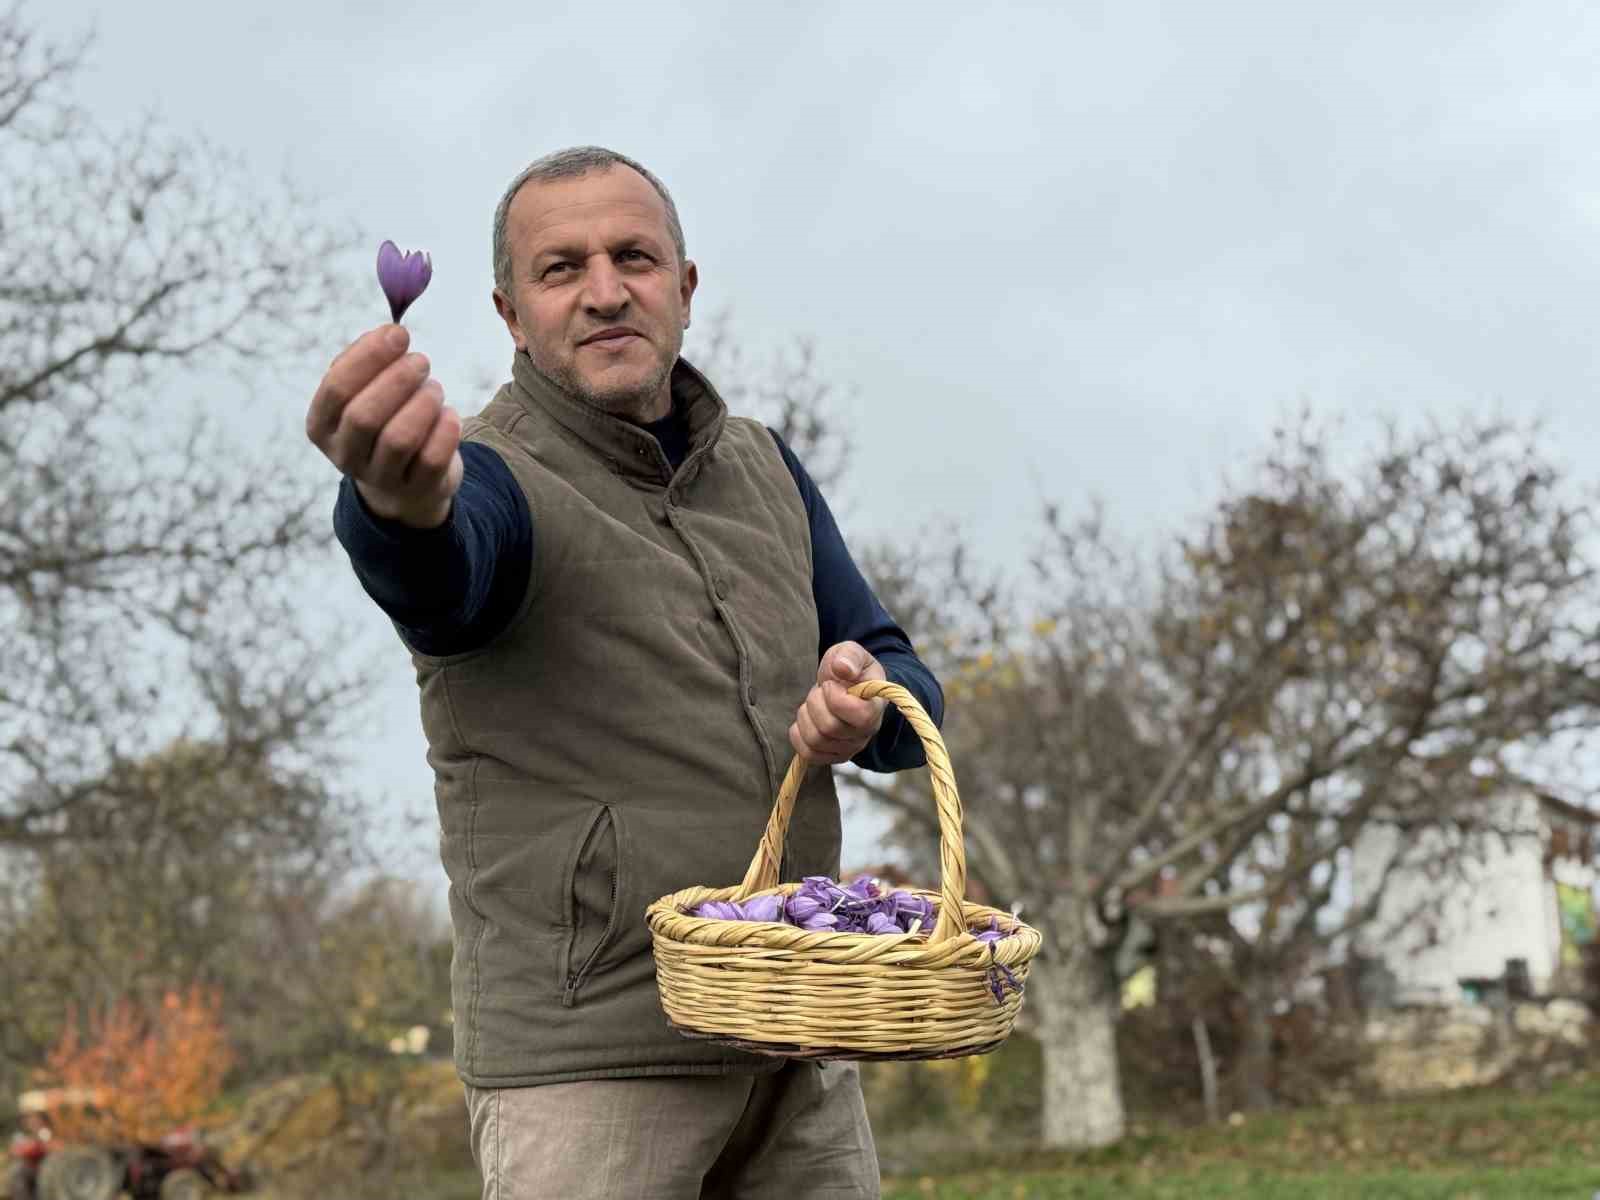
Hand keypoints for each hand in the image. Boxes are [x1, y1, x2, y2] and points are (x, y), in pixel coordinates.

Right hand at [305, 325, 463, 528]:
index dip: (368, 357)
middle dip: (398, 381)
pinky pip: (432, 459)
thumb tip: (391, 334)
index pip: (336, 389)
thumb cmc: (384, 418)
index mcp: (322, 425)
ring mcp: (380, 478)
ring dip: (423, 404)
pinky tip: (450, 415)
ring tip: (434, 389)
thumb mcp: (364, 390)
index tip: (399, 334)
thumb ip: (368, 358)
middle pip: (364, 416)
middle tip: (422, 362)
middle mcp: (344, 456)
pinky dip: (446, 431)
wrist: (406, 481)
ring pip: (398, 439)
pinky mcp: (417, 489)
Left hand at [789, 642, 888, 764]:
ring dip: (806, 716)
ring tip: (815, 704)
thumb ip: (849, 656)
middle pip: (829, 727)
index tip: (831, 684)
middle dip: (815, 702)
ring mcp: (849, 748)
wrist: (847, 687)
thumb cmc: (850, 670)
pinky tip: (807, 719)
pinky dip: (799, 734)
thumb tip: (842, 668)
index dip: (836, 698)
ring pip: (815, 740)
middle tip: (821, 691)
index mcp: (876, 707)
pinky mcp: (832, 756)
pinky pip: (808, 753)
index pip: (860, 715)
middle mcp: (865, 733)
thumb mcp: (850, 652)